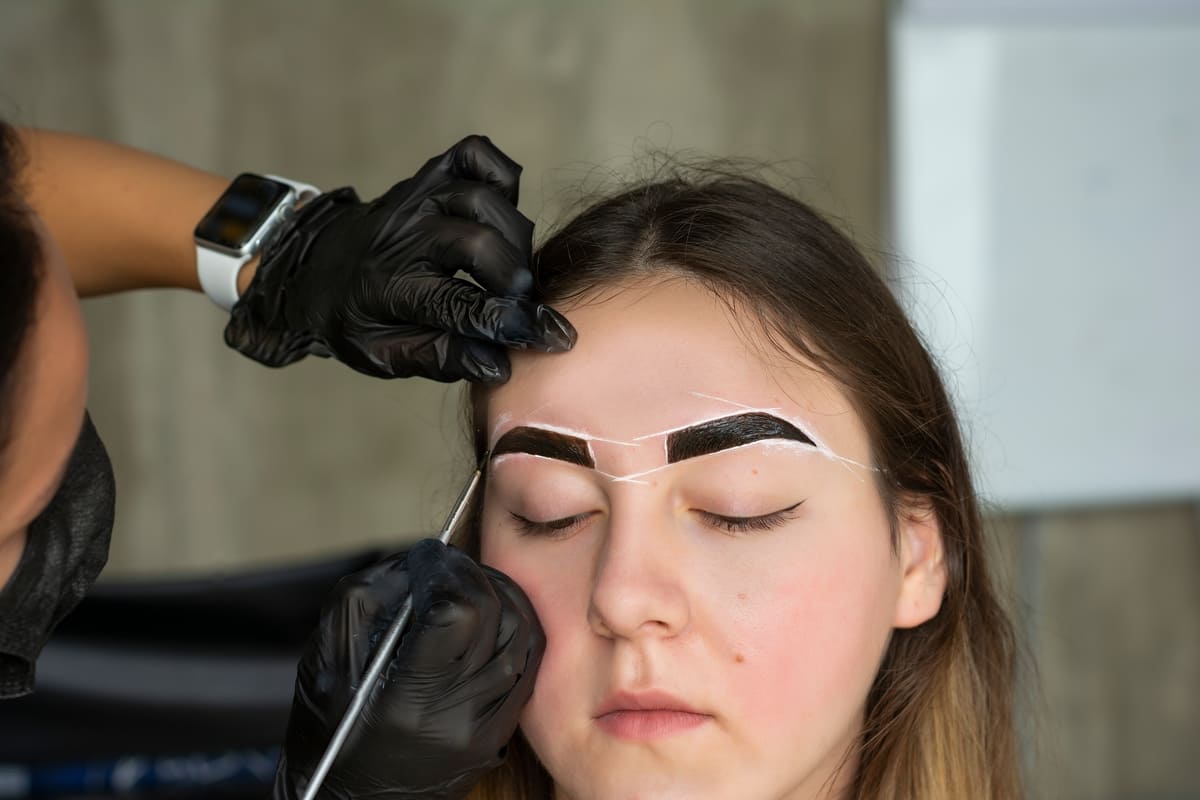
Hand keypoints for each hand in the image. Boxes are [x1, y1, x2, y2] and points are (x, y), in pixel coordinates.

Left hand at [225, 135, 574, 381]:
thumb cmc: (353, 320)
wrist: (310, 268)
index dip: (512, 323)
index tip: (552, 337)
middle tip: (521, 300)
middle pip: (476, 241)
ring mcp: (415, 197)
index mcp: (388, 289)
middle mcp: (401, 235)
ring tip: (511, 267)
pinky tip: (503, 211)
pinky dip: (501, 176)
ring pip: (481, 197)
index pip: (460, 305)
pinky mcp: (428, 175)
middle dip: (512, 276)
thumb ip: (441, 359)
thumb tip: (499, 367)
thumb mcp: (383, 356)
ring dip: (513, 235)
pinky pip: (475, 155)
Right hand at [274, 540, 543, 799]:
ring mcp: (483, 728)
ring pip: (520, 637)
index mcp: (405, 699)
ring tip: (470, 584)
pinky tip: (491, 616)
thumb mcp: (325, 662)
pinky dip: (514, 630)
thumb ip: (366, 600)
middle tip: (446, 564)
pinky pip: (526, 667)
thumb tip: (415, 562)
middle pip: (493, 616)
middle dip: (471, 575)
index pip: (455, 613)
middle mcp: (453, 717)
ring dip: (500, 595)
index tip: (426, 556)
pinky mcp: (497, 734)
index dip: (443, 570)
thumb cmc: (330, 735)